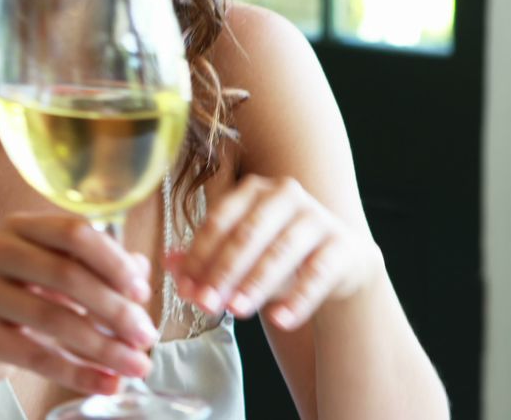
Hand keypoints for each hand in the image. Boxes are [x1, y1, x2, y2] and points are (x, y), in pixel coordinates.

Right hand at [0, 214, 158, 396]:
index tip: (142, 293)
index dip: (114, 262)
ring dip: (104, 346)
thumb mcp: (58, 277)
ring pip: (54, 318)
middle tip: (146, 336)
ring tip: (137, 365)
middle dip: (116, 309)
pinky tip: (107, 383)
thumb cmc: (20, 300)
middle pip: (67, 274)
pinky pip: (35, 356)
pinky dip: (77, 373)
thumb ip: (99, 268)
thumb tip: (142, 271)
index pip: (74, 233)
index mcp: (20, 226)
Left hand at [170, 174, 383, 330]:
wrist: (337, 262)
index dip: (199, 256)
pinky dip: (298, 298)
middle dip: (223, 271)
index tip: (185, 288)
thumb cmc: (275, 254)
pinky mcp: (342, 245)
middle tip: (206, 304)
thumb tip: (168, 263)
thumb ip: (203, 259)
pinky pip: (318, 273)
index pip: (218, 221)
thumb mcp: (238, 255)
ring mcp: (316, 217)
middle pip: (247, 234)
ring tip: (236, 312)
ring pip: (280, 252)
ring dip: (255, 283)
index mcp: (252, 190)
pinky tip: (280, 320)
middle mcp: (284, 195)